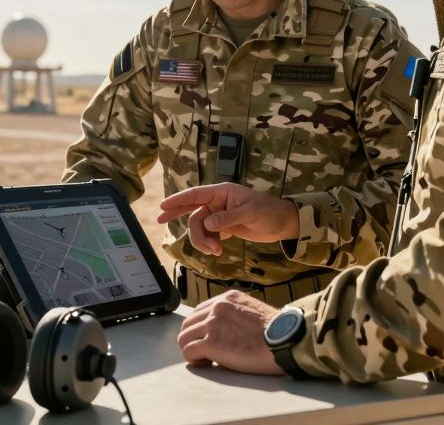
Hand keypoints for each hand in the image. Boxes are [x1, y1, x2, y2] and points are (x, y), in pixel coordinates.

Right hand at [157, 184, 299, 254]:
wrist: (283, 224)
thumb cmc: (269, 211)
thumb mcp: (250, 213)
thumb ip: (228, 218)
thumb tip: (208, 224)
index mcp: (223, 192)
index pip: (195, 194)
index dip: (177, 200)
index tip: (162, 205)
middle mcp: (218, 203)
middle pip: (193, 212)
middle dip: (180, 219)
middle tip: (159, 222)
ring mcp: (221, 216)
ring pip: (201, 228)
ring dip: (202, 240)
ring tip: (215, 251)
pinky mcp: (225, 228)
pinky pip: (209, 235)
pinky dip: (209, 244)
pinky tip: (216, 250)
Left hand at [177, 290, 283, 374]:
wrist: (286, 340)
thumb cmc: (277, 332)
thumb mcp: (254, 312)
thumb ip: (236, 315)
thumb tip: (227, 331)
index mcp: (228, 298)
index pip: (200, 310)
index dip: (201, 328)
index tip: (210, 340)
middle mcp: (218, 307)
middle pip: (188, 323)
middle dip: (193, 339)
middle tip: (206, 353)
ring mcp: (213, 323)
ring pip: (184, 337)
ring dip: (192, 349)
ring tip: (206, 359)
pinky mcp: (212, 342)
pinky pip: (188, 351)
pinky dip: (194, 359)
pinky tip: (207, 364)